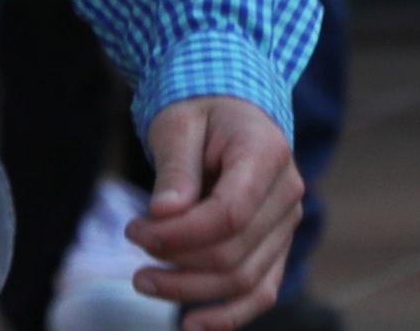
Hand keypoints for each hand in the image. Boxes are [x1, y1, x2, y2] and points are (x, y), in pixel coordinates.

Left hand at [128, 96, 302, 330]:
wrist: (231, 110)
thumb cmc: (199, 110)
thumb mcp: (177, 123)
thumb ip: (175, 168)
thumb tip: (163, 213)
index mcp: (266, 155)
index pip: (229, 214)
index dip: (181, 234)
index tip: (136, 229)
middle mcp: (287, 195)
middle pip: (234, 252)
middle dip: (176, 260)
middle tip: (132, 242)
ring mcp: (287, 225)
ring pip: (245, 279)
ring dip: (191, 290)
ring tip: (142, 281)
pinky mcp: (276, 246)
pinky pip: (261, 290)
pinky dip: (229, 314)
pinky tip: (192, 325)